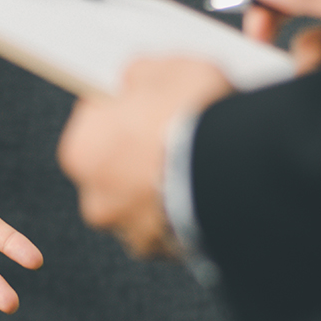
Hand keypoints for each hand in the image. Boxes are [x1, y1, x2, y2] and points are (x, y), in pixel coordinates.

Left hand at [57, 58, 231, 256]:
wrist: (239, 173)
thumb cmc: (195, 116)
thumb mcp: (169, 68)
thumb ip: (142, 73)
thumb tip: (136, 77)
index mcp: (80, 150)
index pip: (95, 123)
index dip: (126, 110)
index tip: (149, 105)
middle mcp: (94, 198)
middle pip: (117, 167)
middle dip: (144, 153)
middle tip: (183, 134)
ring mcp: (128, 230)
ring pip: (144, 201)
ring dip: (166, 186)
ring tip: (205, 165)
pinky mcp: (164, 252)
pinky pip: (172, 226)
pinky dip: (188, 212)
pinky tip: (212, 193)